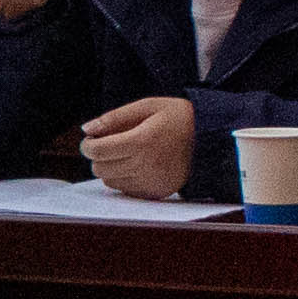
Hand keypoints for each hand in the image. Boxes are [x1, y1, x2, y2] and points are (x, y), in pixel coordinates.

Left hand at [79, 95, 201, 199]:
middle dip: (98, 156)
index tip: (91, 139)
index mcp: (142, 141)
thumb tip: (87, 128)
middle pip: (100, 168)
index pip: (97, 152)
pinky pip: (126, 190)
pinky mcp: (157, 192)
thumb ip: (114, 117)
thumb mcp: (148, 106)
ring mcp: (152, 182)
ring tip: (127, 153)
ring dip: (111, 168)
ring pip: (110, 181)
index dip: (88, 145)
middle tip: (108, 144)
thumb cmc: (178, 118)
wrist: (210, 138)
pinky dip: (125, 178)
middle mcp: (146, 165)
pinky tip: (138, 164)